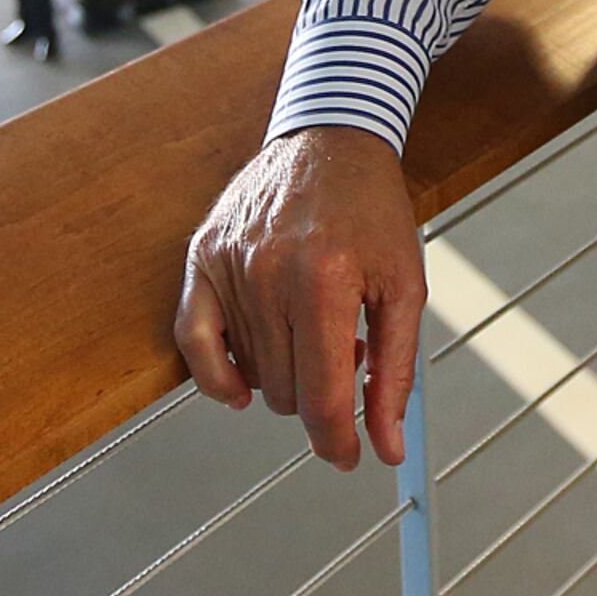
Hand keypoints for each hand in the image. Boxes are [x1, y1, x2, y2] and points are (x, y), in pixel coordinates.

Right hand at [174, 127, 425, 471]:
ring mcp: (229, 265)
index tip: (346, 458)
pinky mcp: (202, 257)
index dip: (336, 442)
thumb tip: (387, 447)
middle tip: (346, 353)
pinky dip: (216, 376)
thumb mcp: (404, 286)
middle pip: (285, 392)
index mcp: (326, 282)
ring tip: (314, 332)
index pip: (322, 396)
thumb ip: (394, 372)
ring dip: (284, 375)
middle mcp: (270, 275)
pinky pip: (192, 342)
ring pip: (250, 373)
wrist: (330, 137)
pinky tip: (243, 385)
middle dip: (320, 396)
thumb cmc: (372, 209)